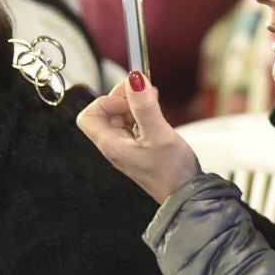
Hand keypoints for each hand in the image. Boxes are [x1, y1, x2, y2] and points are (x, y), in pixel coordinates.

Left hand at [77, 73, 201, 204]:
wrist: (186, 195)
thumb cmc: (171, 172)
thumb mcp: (158, 134)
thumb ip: (145, 106)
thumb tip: (134, 79)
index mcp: (111, 144)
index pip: (88, 116)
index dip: (105, 101)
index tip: (129, 98)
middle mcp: (114, 146)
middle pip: (105, 113)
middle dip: (122, 98)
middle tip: (144, 93)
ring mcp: (126, 148)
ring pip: (120, 118)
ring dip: (133, 105)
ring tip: (153, 101)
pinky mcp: (139, 149)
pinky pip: (133, 125)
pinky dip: (141, 114)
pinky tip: (156, 113)